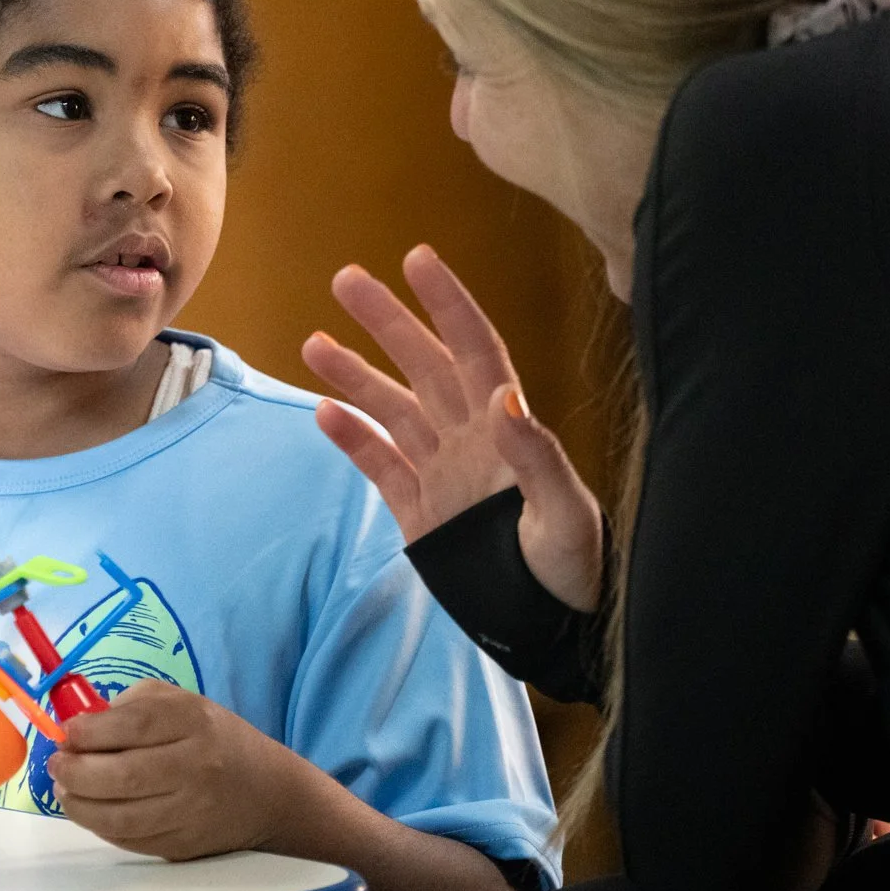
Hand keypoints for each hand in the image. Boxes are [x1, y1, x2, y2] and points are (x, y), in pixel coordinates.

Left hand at [47, 682, 307, 860]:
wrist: (268, 792)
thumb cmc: (212, 739)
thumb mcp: (180, 703)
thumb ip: (131, 705)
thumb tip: (78, 726)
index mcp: (194, 723)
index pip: (135, 727)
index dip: (91, 732)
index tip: (66, 734)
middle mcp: (197, 768)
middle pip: (124, 776)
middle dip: (77, 772)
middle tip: (57, 765)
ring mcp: (192, 812)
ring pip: (123, 817)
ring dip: (81, 806)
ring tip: (65, 791)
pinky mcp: (185, 846)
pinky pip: (131, 841)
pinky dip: (101, 827)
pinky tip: (90, 811)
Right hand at [301, 244, 603, 610]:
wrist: (555, 631)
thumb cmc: (575, 570)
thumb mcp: (564, 515)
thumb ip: (534, 455)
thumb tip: (504, 396)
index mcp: (508, 430)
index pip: (474, 349)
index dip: (447, 302)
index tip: (417, 259)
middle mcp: (471, 439)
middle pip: (423, 365)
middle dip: (386, 321)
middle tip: (346, 278)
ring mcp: (442, 473)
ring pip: (393, 409)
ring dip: (356, 375)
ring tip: (314, 343)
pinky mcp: (420, 511)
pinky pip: (381, 464)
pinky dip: (353, 439)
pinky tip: (324, 413)